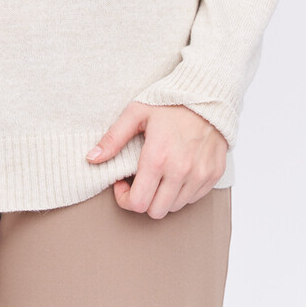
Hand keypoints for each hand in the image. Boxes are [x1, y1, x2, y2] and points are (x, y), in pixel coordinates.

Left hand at [85, 103, 227, 217]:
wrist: (207, 95)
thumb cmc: (170, 102)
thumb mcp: (136, 113)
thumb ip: (113, 138)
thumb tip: (92, 158)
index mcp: (158, 157)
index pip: (138, 203)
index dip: (125, 199)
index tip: (122, 184)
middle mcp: (181, 171)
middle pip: (156, 211)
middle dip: (143, 200)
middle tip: (139, 180)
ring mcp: (199, 176)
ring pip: (175, 207)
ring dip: (162, 197)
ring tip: (158, 174)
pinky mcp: (213, 176)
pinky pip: (193, 199)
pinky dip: (181, 192)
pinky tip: (176, 172)